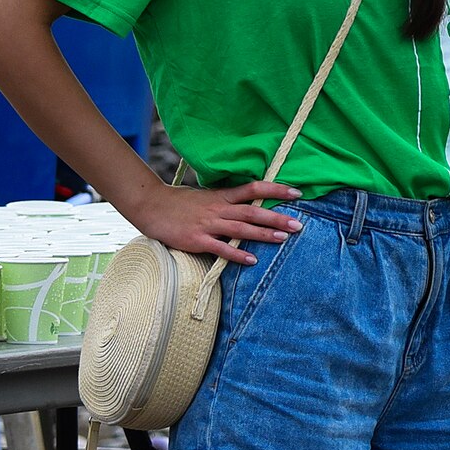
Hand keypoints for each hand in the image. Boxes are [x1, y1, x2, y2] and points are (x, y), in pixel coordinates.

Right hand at [126, 180, 302, 264]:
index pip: (253, 189)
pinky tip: (252, 260)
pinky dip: (236, 254)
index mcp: (222, 197)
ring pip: (240, 229)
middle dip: (276, 218)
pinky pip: (220, 248)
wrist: (151, 206)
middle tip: (298, 224)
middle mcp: (219, 209)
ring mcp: (208, 224)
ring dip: (263, 234)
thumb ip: (229, 201)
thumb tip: (253, 202)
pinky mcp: (196, 239)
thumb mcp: (208, 197)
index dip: (275, 190)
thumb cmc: (181, 203)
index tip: (297, 192)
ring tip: (283, 238)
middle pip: (252, 211)